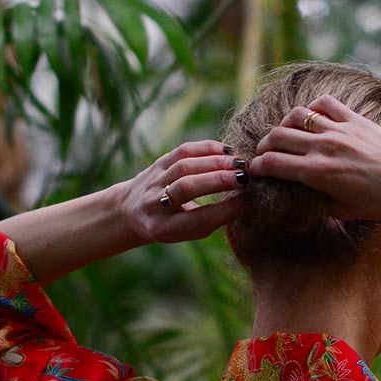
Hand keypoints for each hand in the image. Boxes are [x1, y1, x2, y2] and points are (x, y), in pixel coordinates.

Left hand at [120, 140, 246, 243]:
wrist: (132, 210)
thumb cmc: (171, 224)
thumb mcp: (188, 231)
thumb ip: (212, 219)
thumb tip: (246, 199)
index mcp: (164, 229)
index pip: (198, 219)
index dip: (226, 210)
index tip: (248, 201)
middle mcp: (154, 204)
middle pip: (187, 187)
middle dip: (219, 181)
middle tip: (246, 178)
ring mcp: (153, 180)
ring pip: (185, 166)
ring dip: (216, 163)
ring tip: (239, 164)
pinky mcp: (157, 163)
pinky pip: (183, 151)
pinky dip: (207, 148)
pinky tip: (227, 152)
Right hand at [247, 95, 380, 221]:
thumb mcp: (342, 210)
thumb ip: (315, 199)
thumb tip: (299, 192)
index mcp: (318, 173)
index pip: (272, 163)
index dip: (257, 167)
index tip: (255, 170)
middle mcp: (324, 147)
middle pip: (278, 136)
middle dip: (265, 146)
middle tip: (266, 153)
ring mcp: (340, 129)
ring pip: (297, 116)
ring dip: (285, 125)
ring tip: (285, 134)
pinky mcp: (355, 119)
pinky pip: (324, 103)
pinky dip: (312, 108)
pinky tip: (313, 119)